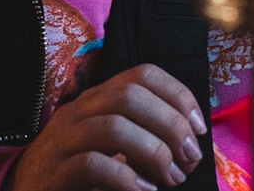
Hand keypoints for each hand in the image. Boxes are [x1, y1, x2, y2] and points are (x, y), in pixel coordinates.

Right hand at [8, 64, 205, 190]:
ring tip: (171, 177)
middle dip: (170, 125)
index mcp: (96, 99)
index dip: (178, 95)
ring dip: (153, 152)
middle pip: (131, 97)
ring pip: (113, 127)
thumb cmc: (77, 172)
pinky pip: (91, 164)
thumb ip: (141, 135)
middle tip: (189, 157)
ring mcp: (63, 142)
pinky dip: (125, 177)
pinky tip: (143, 190)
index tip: (199, 128)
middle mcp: (79, 112)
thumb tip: (189, 139)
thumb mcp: (110, 145)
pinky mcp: (54, 174)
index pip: (142, 74)